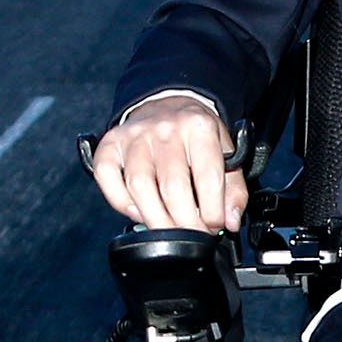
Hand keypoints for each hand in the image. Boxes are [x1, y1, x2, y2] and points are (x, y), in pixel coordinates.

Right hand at [89, 92, 242, 232]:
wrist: (166, 105)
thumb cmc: (194, 135)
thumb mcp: (225, 152)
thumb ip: (233, 188)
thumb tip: (230, 220)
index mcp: (198, 127)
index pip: (207, 177)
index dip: (213, 211)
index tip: (215, 226)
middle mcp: (165, 129)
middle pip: (172, 187)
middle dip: (185, 223)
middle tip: (193, 235)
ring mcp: (134, 137)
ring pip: (139, 187)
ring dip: (156, 219)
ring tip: (169, 232)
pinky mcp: (110, 145)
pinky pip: (107, 178)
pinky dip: (121, 202)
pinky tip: (138, 211)